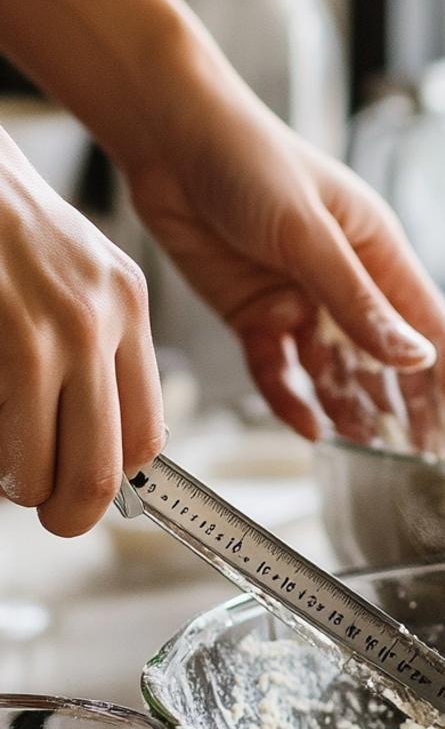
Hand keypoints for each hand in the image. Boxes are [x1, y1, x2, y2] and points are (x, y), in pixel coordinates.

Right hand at [0, 130, 162, 534]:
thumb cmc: (1, 216)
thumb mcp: (78, 271)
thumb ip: (98, 343)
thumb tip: (99, 434)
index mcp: (127, 304)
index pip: (147, 433)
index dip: (113, 478)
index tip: (85, 486)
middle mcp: (98, 318)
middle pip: (103, 467)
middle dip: (70, 511)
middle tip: (47, 512)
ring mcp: (45, 327)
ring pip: (42, 464)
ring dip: (16, 485)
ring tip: (5, 470)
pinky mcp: (4, 331)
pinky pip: (1, 432)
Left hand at [125, 88, 444, 456]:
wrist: (166, 136)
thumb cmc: (248, 158)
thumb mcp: (308, 233)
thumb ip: (358, 302)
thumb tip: (416, 360)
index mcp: (381, 255)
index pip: (435, 331)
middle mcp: (349, 285)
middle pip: (391, 363)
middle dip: (411, 412)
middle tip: (427, 464)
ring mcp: (303, 304)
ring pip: (338, 375)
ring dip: (355, 413)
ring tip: (372, 459)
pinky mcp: (257, 317)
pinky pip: (280, 372)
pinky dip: (292, 401)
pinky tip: (309, 429)